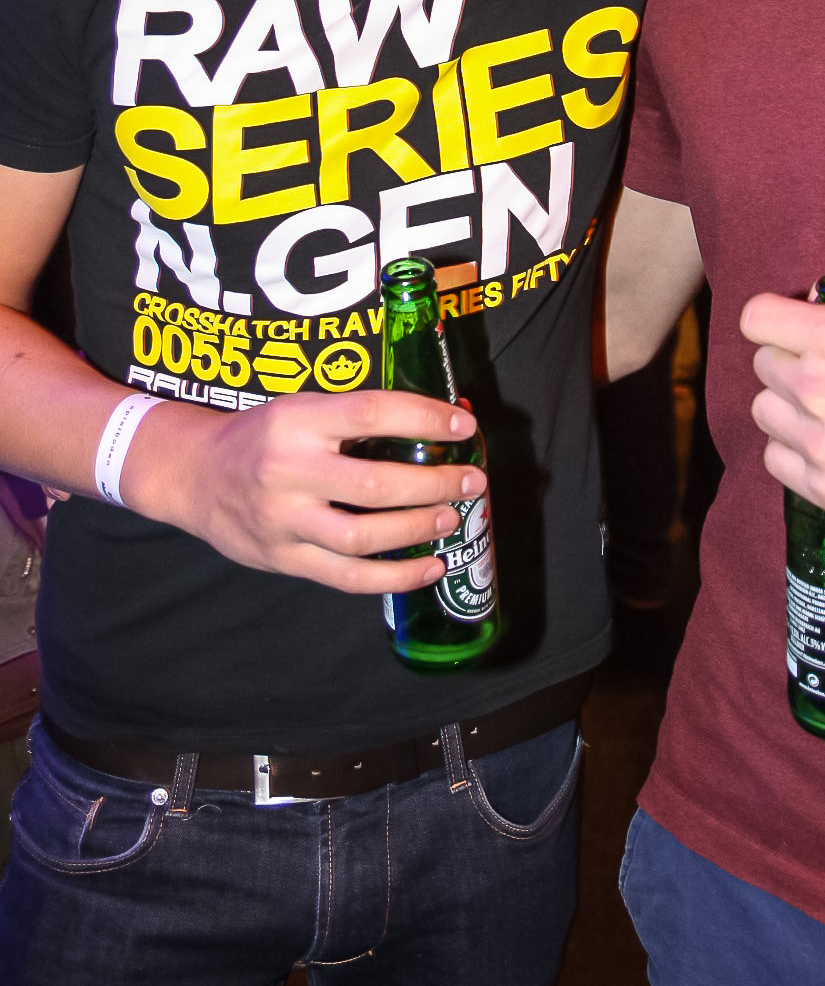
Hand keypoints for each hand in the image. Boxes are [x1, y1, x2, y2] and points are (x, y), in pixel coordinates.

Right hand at [125, 389, 482, 593]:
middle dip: (434, 483)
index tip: (464, 426)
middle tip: (470, 481)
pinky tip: (430, 567)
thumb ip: (356, 418)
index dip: (424, 419)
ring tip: (452, 519)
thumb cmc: (262, 435)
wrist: (193, 475)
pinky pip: (347, 576)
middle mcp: (288, 469)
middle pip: (375, 482)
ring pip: (362, 535)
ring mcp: (283, 520)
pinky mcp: (283, 559)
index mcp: (298, 420)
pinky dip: (395, 576)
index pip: (372, 412)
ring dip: (418, 529)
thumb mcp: (301, 408)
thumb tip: (439, 422)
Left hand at [742, 281, 824, 527]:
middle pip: (763, 366)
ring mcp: (822, 442)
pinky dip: (795, 453)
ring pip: (764, 412)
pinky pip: (776, 460)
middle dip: (789, 364)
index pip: (756, 318)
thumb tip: (811, 298)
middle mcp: (820, 387)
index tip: (785, 332)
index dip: (772, 322)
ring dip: (789, 410)